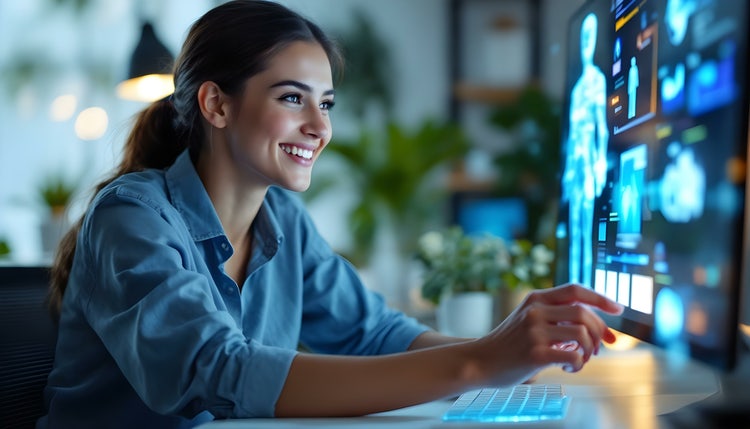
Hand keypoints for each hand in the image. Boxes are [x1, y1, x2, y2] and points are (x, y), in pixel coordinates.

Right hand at [470, 283, 622, 386]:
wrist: (481, 361)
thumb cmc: (511, 343)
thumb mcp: (529, 319)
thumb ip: (558, 318)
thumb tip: (602, 330)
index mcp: (536, 298)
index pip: (576, 290)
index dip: (601, 298)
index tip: (618, 309)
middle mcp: (535, 311)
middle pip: (584, 313)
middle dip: (600, 331)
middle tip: (600, 347)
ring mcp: (534, 331)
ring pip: (582, 335)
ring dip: (590, 350)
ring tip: (582, 359)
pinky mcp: (535, 353)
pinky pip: (574, 357)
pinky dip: (579, 365)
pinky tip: (569, 368)